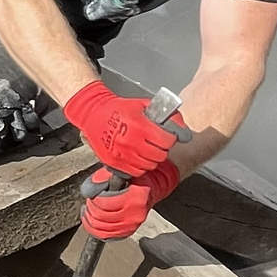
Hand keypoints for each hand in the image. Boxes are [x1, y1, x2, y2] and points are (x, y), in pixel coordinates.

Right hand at [63, 81, 181, 178]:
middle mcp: (130, 142)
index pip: (167, 141)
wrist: (92, 113)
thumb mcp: (143, 105)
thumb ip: (165, 116)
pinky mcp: (114, 162)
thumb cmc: (119, 108)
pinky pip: (136, 171)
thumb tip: (184, 131)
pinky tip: (137, 156)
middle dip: (161, 149)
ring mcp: (121, 154)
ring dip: (151, 159)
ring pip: (149, 165)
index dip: (170, 138)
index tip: (166, 136)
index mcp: (139, 126)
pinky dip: (140, 166)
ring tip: (146, 150)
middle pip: (160, 155)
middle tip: (156, 143)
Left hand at [82, 158, 179, 240]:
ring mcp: (133, 225)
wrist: (146, 190)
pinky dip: (94, 229)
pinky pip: (106, 236)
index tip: (93, 194)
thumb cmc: (130, 181)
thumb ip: (102, 179)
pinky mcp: (128, 231)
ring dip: (91, 219)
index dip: (94, 198)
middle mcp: (135, 213)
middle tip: (90, 202)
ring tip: (90, 210)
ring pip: (101, 228)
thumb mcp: (117, 173)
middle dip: (91, 208)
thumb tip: (89, 190)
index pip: (105, 203)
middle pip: (101, 217)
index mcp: (135, 197)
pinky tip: (92, 221)